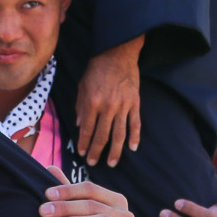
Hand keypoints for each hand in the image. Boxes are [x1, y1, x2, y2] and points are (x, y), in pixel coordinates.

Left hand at [43, 181, 138, 216]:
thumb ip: (69, 194)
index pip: (90, 189)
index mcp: (114, 201)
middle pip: (95, 204)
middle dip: (67, 207)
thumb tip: (49, 166)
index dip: (68, 190)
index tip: (45, 195)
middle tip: (43, 212)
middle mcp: (125, 214)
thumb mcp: (81, 216)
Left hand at [77, 38, 143, 166]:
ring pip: (119, 134)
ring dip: (115, 151)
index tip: (82, 153)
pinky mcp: (135, 103)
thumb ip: (80, 107)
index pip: (87, 130)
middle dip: (97, 151)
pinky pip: (135, 124)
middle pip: (102, 136)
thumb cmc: (97, 69)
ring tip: (111, 162)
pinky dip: (135, 137)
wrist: (117, 53)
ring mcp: (123, 106)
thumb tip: (81, 126)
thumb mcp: (82, 86)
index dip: (84, 144)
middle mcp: (108, 107)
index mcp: (92, 102)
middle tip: (93, 162)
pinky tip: (133, 148)